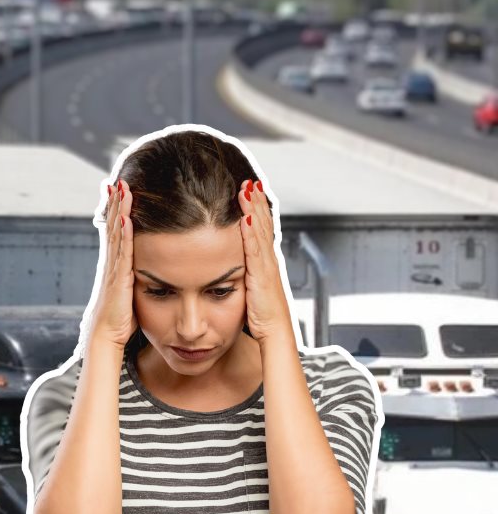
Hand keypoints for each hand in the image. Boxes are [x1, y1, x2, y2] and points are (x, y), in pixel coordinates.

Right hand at [87, 179, 137, 349]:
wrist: (106, 336)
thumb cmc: (121, 319)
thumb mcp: (130, 292)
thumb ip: (136, 277)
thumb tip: (146, 270)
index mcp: (116, 264)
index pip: (117, 231)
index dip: (118, 210)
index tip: (121, 191)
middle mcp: (112, 262)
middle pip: (114, 226)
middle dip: (116, 203)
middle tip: (118, 180)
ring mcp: (113, 269)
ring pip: (116, 233)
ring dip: (118, 210)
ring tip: (120, 189)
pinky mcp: (119, 278)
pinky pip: (122, 251)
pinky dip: (124, 233)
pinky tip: (126, 218)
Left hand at [238, 180, 292, 342]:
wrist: (275, 333)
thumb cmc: (262, 317)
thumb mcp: (252, 289)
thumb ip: (247, 274)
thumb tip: (237, 265)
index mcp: (265, 262)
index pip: (261, 229)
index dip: (256, 210)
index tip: (249, 191)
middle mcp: (269, 260)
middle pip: (263, 224)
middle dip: (256, 201)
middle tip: (250, 180)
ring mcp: (267, 267)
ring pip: (260, 231)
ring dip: (254, 209)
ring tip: (248, 189)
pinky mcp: (262, 276)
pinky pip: (255, 250)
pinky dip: (251, 233)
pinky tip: (247, 218)